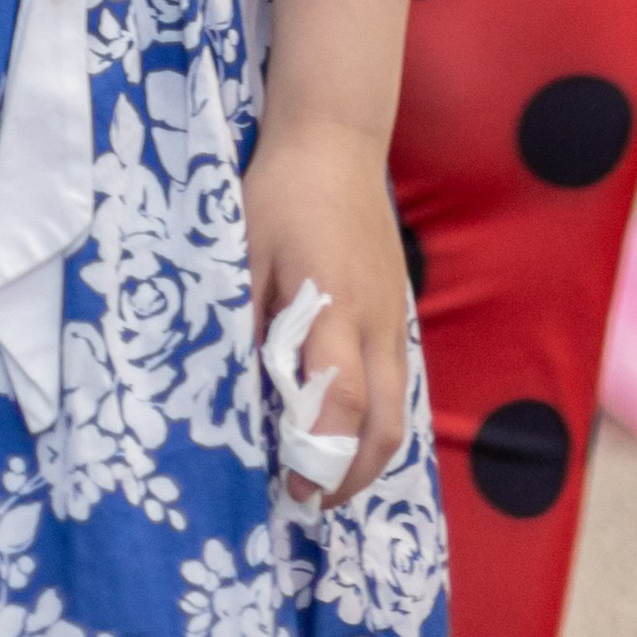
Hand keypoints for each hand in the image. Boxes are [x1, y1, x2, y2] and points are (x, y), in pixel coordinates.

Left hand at [242, 121, 410, 507]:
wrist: (336, 139)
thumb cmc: (281, 193)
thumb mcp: (245, 253)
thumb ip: (248, 322)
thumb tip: (239, 392)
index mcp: (334, 305)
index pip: (342, 398)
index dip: (319, 453)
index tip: (291, 484)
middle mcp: (376, 321)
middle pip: (386, 424)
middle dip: (352, 477)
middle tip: (309, 497)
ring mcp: (394, 316)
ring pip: (397, 407)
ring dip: (364, 451)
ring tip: (320, 469)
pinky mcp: (397, 309)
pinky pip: (395, 381)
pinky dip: (372, 417)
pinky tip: (336, 419)